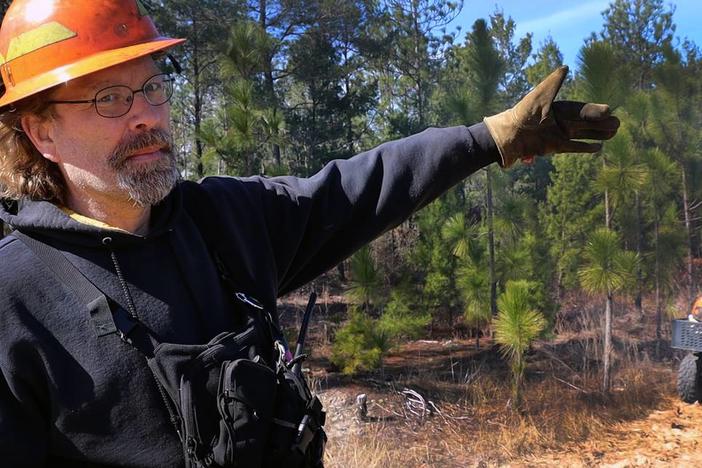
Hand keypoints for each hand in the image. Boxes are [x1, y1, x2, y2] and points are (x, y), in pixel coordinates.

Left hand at [483, 66, 619, 167]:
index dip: (595, 111)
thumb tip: (565, 68)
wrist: (510, 135)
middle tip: (618, 123)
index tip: (609, 110)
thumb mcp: (539, 96)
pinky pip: (574, 148)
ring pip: (583, 134)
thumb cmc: (524, 114)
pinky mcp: (555, 147)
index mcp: (559, 108)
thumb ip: (553, 83)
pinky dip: (586, 148)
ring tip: (614, 133)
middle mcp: (561, 121)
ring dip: (598, 134)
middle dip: (601, 123)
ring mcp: (559, 134)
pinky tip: (599, 148)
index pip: (581, 109)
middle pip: (586, 122)